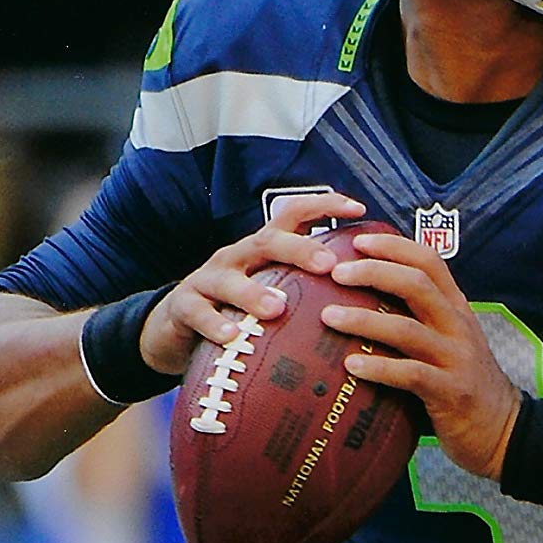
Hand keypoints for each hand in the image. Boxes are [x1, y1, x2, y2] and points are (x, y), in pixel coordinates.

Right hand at [138, 190, 362, 378]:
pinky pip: (199, 312)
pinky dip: (215, 324)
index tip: (359, 208)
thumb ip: (307, 289)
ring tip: (277, 308)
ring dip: (254, 293)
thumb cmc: (238, 310)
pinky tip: (232, 337)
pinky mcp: (184, 306)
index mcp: (263, 250)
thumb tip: (368, 299)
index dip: (324, 206)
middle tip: (328, 265)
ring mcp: (208, 279)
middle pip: (268, 241)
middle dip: (299, 250)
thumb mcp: (271, 292)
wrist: (174, 327)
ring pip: (230, 278)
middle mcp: (237, 256)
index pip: (293, 215)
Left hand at [328, 231, 522, 478]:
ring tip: (329, 317)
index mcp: (456, 309)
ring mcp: (456, 359)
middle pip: (416, 284)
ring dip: (364, 320)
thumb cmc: (464, 384)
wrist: (504, 430)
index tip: (358, 241)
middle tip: (336, 273)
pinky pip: (410, 374)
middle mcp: (458, 327)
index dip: (393, 246)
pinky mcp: (450, 393)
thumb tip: (364, 304)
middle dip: (374, 272)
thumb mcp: (450, 342)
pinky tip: (351, 365)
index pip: (429, 261)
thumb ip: (419, 320)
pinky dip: (378, 368)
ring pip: (407, 328)